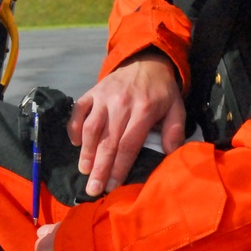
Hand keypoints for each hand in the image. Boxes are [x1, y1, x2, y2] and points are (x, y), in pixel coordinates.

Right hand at [67, 54, 185, 196]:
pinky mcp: (93, 91)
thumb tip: (172, 153)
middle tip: (93, 189)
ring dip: (86, 151)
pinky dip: (73, 127)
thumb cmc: (161, 91)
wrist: (146, 61)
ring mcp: (104, 97)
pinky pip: (78, 110)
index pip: (129, 144)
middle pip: (108, 141)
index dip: (120, 167)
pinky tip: (74, 144)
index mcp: (144, 110)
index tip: (113, 186)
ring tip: (84, 171)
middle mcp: (121, 103)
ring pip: (91, 127)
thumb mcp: (176, 108)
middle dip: (100, 168)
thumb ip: (174, 131)